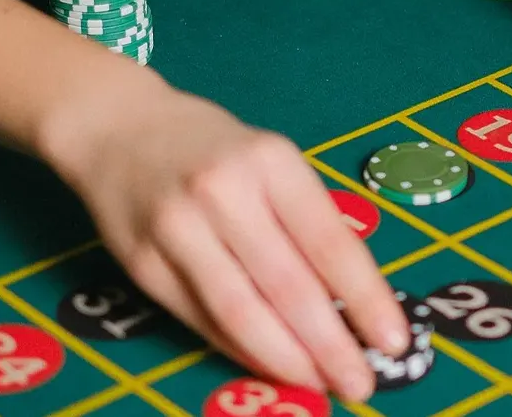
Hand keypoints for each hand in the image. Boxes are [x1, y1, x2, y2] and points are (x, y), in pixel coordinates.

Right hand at [49, 86, 406, 401]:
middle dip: (331, 345)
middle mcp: (223, 192)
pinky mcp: (143, 263)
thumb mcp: (271, 162)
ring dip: (287, 358)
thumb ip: (307, 223)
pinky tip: (270, 365)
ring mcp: (177, 228)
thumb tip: (351, 306)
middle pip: (287, 286)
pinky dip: (240, 348)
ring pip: (240, 311)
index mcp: (270, 162)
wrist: (116, 127)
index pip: (329, 242)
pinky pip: (201, 318)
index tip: (395, 340)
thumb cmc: (214, 150)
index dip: (366, 298)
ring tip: (320, 383)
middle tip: (361, 384)